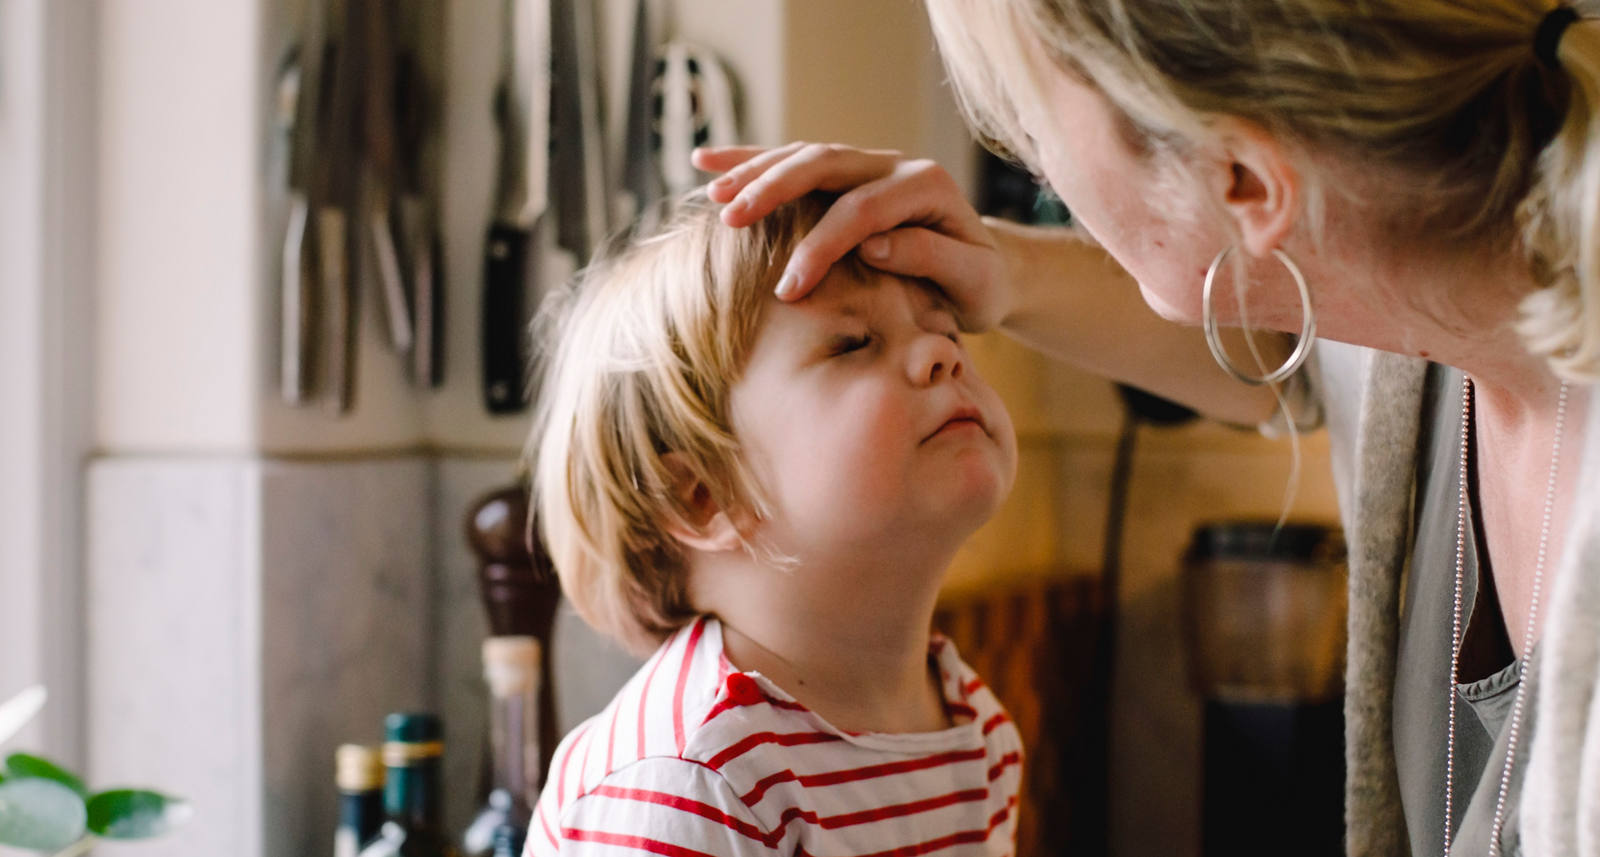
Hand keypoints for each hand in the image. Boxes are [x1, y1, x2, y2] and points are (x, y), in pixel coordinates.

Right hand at [692, 143, 1014, 331]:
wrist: (989, 269)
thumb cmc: (980, 284)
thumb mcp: (973, 281)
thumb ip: (930, 258)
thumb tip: (873, 246)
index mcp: (926, 186)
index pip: (862, 210)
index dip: (821, 246)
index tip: (788, 290)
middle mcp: (894, 165)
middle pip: (825, 164)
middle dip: (774, 190)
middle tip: (731, 222)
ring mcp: (868, 165)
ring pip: (803, 155)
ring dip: (754, 172)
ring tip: (713, 196)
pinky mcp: (846, 176)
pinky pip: (793, 160)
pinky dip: (750, 160)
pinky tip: (706, 163)